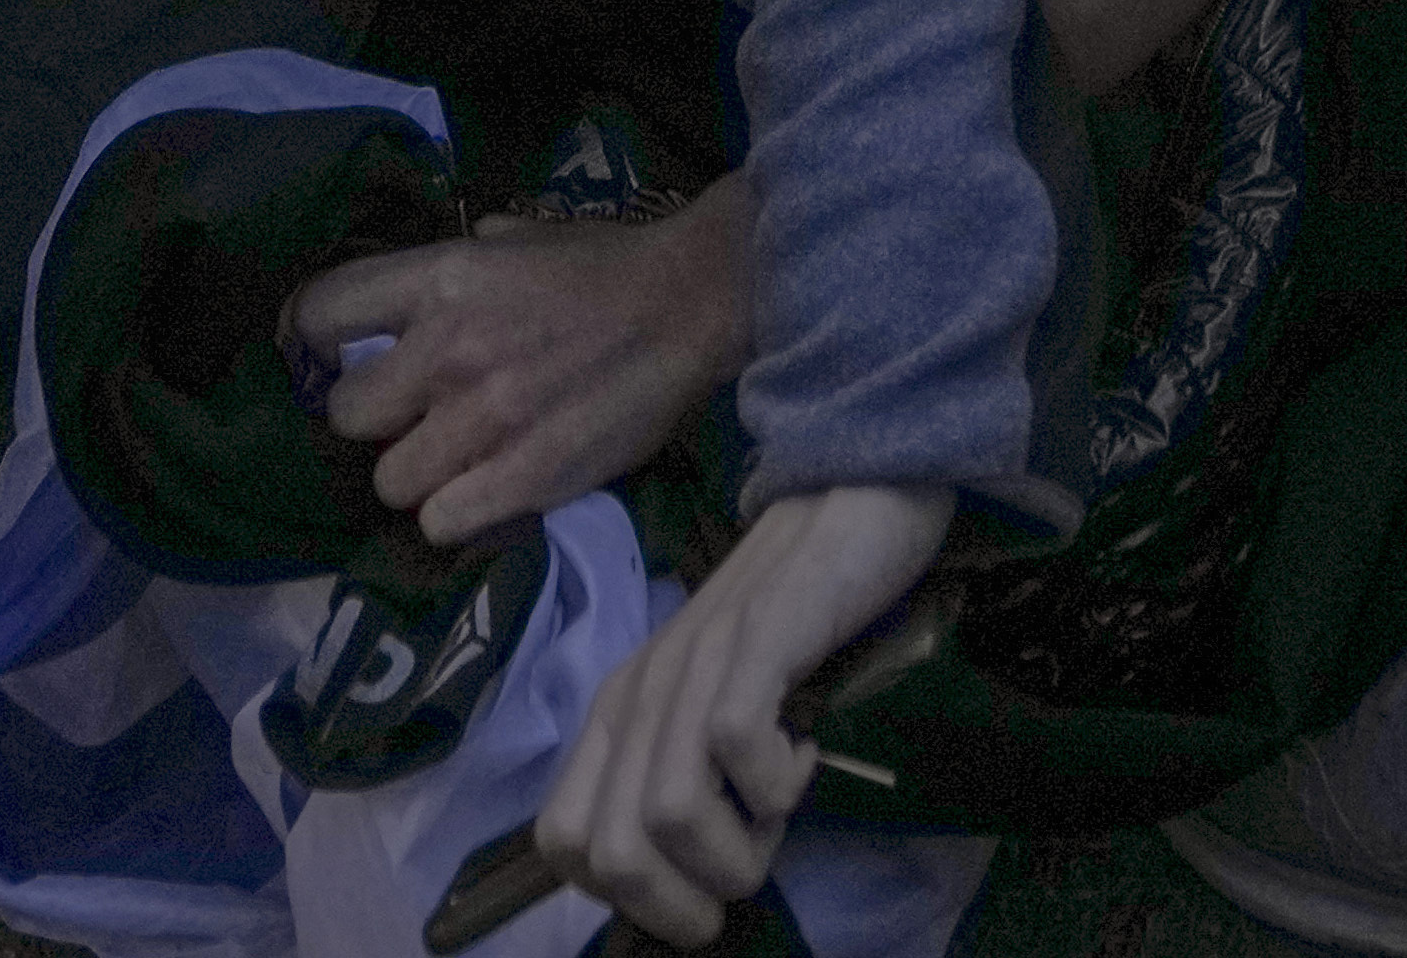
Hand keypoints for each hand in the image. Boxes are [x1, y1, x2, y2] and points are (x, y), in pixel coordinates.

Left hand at [292, 182, 761, 542]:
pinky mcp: (522, 478)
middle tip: (406, 418)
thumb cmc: (604, 266)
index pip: (321, 314)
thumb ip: (460, 260)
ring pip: (389, 481)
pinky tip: (483, 493)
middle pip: (346, 415)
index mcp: (440, 279)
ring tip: (454, 462)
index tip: (327, 357)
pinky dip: (456, 515)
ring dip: (416, 475)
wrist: (689, 305)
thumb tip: (423, 286)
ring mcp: (482, 421)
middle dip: (371, 420)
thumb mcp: (518, 235)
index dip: (312, 341)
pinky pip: (440, 522)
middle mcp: (446, 349)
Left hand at [521, 481, 950, 943]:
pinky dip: (781, 783)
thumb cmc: (781, 622)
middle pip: (613, 856)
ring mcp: (694, 665)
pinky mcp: (758, 640)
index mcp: (615, 714)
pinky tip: (808, 750)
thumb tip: (679, 881)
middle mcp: (638, 693)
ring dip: (741, 850)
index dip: (634, 896)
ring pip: (670, 816)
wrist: (843, 503)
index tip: (701, 875)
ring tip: (780, 806)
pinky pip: (740, 748)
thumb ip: (678, 771)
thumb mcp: (708, 706)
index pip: (564, 845)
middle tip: (748, 858)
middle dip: (687, 902)